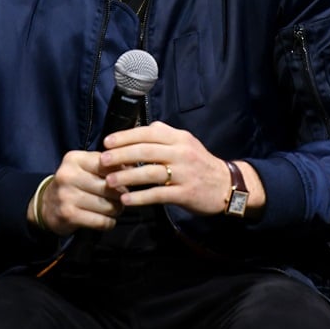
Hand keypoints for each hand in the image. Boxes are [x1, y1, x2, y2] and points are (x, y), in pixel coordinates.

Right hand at [31, 149, 125, 235]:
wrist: (46, 206)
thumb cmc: (74, 183)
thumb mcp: (85, 168)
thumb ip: (108, 165)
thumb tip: (134, 166)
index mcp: (74, 159)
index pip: (108, 164)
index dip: (121, 174)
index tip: (124, 181)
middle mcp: (68, 175)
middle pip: (110, 187)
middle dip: (122, 195)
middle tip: (122, 198)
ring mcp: (67, 196)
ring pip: (108, 205)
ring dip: (117, 210)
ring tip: (115, 209)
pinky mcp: (69, 215)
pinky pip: (101, 221)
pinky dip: (109, 223)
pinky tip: (106, 220)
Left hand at [100, 121, 248, 216]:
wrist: (226, 185)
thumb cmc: (199, 163)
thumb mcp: (186, 143)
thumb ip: (164, 135)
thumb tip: (140, 128)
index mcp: (179, 138)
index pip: (148, 133)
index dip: (126, 137)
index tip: (107, 142)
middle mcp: (181, 152)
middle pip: (145, 151)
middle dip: (121, 155)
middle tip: (103, 161)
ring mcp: (184, 173)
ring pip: (150, 173)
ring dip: (127, 177)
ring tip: (109, 182)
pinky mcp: (185, 193)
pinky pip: (158, 194)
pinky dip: (140, 197)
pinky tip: (127, 200)